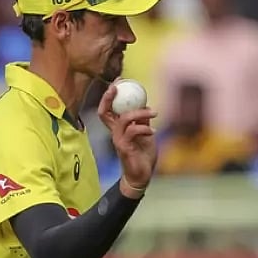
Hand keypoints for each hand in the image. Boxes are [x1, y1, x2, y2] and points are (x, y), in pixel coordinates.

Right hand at [98, 82, 157, 196]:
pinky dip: (144, 128)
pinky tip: (152, 132)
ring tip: (153, 113)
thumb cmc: (143, 155)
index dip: (110, 94)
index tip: (119, 81)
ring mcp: (118, 141)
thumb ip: (142, 120)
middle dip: (108, 97)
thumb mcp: (145, 134)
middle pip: (104, 112)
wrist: (142, 177)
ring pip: (123, 119)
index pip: (108, 109)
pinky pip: (132, 132)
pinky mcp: (124, 149)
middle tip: (119, 85)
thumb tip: (146, 105)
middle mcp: (114, 133)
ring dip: (139, 113)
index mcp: (118, 128)